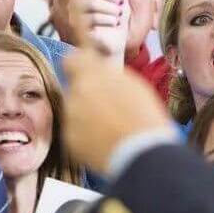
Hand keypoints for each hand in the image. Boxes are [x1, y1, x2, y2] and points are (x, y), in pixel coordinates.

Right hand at [52, 0, 129, 61]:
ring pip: (92, 3)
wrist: (107, 50)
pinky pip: (93, 18)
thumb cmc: (109, 23)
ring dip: (111, 8)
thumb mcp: (112, 1)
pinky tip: (113, 23)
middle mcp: (61, 4)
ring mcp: (64, 19)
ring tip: (117, 14)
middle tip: (119, 1)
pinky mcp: (72, 32)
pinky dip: (108, 18)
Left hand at [63, 50, 172, 172]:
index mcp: (92, 76)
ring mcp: (70, 118)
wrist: (140, 153)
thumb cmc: (144, 119)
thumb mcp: (135, 85)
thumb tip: (104, 72)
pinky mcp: (69, 140)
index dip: (81, 63)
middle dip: (89, 92)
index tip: (88, 66)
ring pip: (75, 109)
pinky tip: (106, 138)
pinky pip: (75, 130)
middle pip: (76, 87)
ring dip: (88, 113)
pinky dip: (87, 133)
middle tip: (110, 102)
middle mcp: (76, 94)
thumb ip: (112, 75)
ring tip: (112, 124)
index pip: (72, 58)